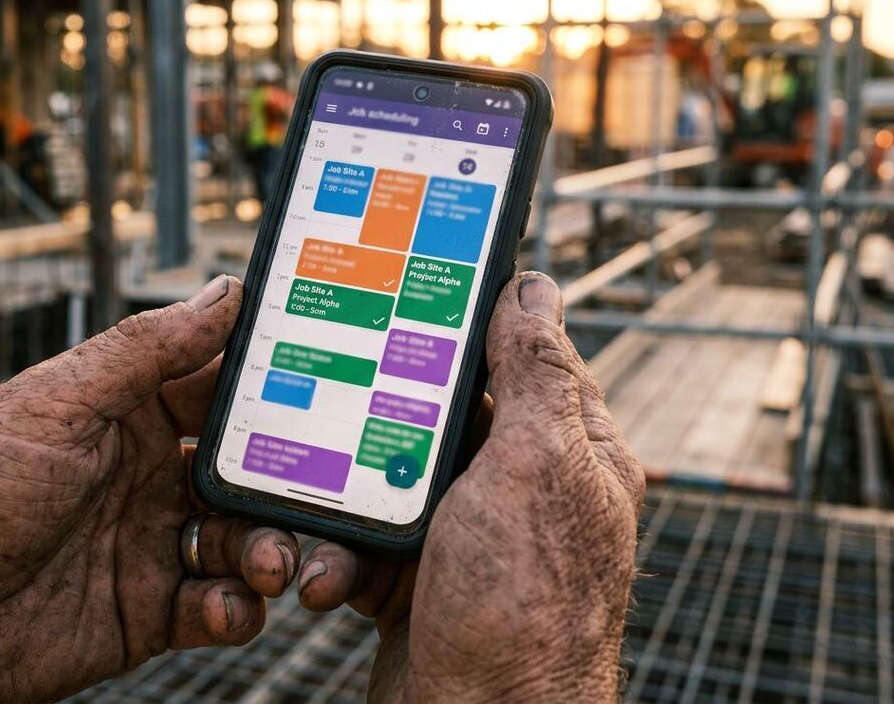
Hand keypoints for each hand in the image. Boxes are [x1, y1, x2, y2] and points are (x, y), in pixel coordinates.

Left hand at [0, 276, 301, 700]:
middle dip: (291, 477)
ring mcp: (153, 542)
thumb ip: (143, 350)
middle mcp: (151, 474)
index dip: (274, 381)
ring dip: (274, 547)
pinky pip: (221, 606)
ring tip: (270, 560)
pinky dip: (237, 607)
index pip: (219, 386)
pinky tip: (225, 604)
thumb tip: (221, 292)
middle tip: (318, 485)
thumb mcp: (54, 403)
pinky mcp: (151, 610)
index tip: (331, 373)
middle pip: (250, 468)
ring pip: (248, 538)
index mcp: (129, 413)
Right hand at [298, 272, 644, 701]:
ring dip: (344, 500)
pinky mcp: (414, 580)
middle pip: (436, 411)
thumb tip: (533, 288)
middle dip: (381, 416)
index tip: (409, 284)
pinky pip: (360, 541)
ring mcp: (464, 536)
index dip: (470, 319)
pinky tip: (328, 579)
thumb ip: (534, 375)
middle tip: (339, 400)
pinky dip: (336, 559)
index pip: (521, 354)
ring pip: (384, 474)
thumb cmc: (524, 609)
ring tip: (327, 524)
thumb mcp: (535, 468)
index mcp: (566, 450)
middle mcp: (517, 488)